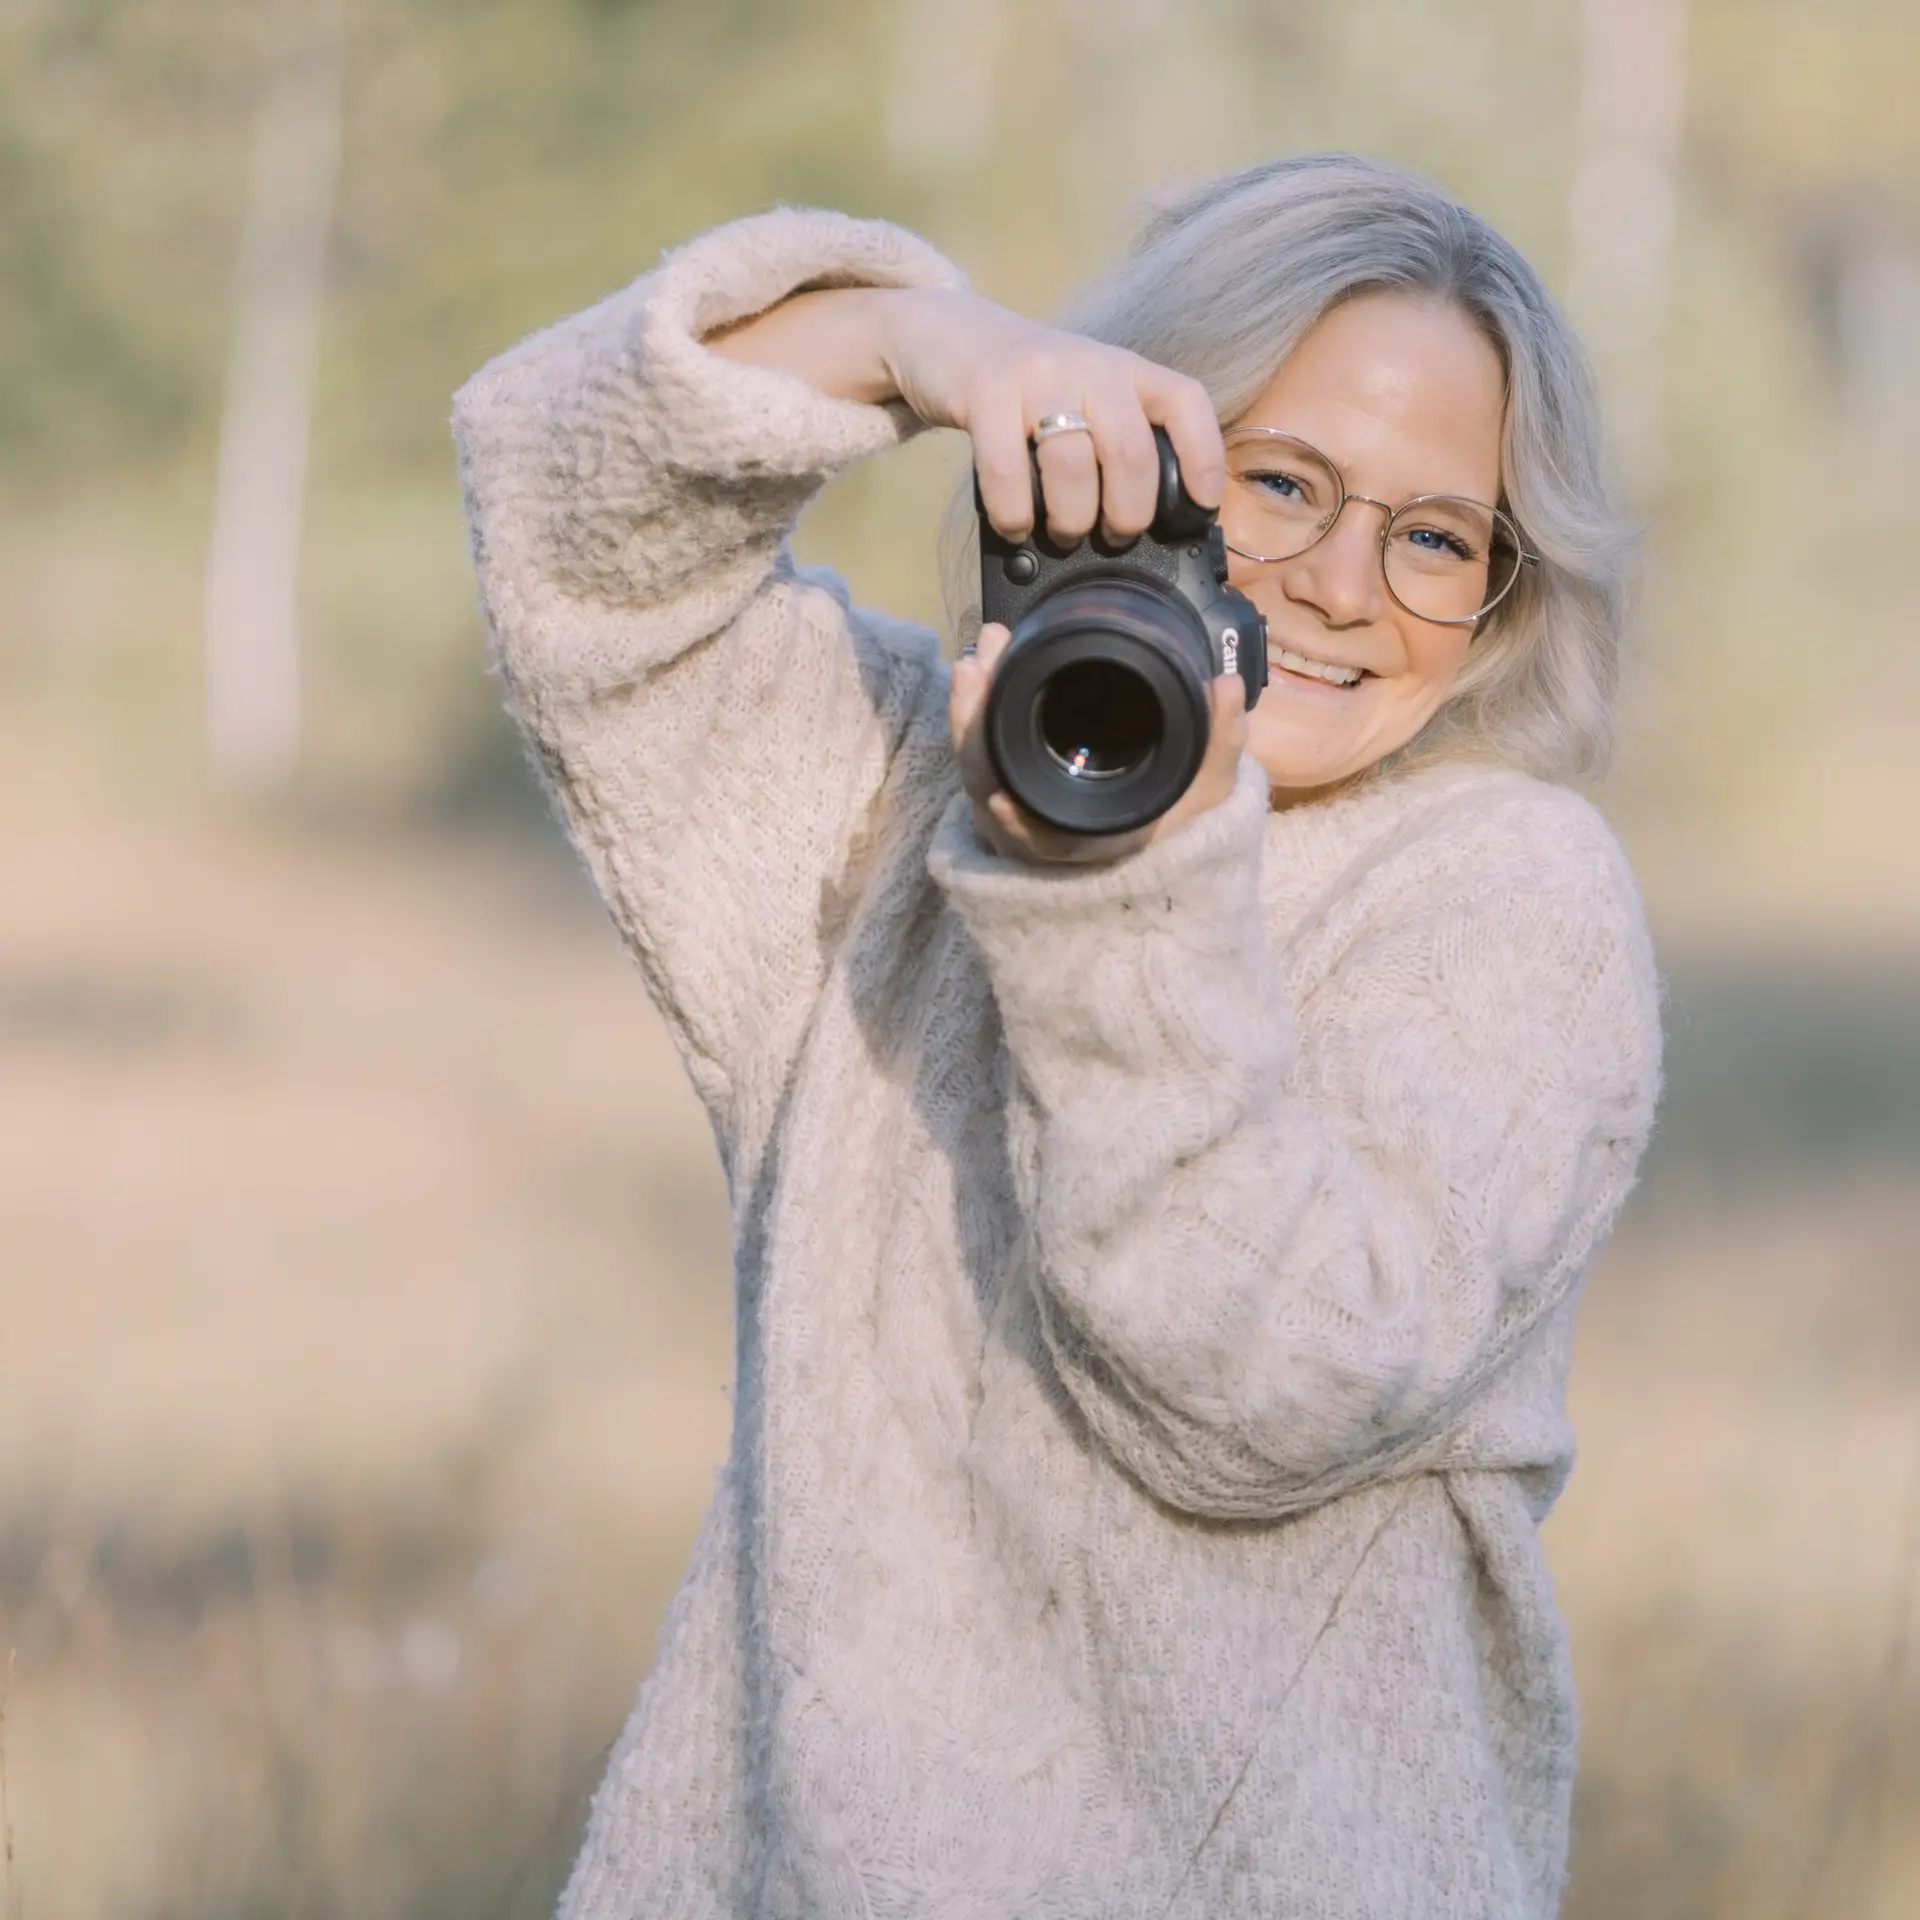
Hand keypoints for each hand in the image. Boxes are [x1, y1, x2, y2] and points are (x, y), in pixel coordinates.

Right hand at [876, 289, 1225, 546]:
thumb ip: (1115, 438)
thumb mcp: (1086, 396)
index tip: (1203, 506)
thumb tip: (1143, 524)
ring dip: (1071, 520)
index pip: (1185, 402)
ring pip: (1072, 466)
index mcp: (1125, 370)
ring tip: (1063, 536)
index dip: (1203, 457)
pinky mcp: (986, 391)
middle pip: (1131, 452)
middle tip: (1113, 538)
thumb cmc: (1028, 388)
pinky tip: (1015, 527)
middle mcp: (1090, 365)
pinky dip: (1014, 514)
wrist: (949, 336)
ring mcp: (1038, 375)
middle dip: (1128, 514)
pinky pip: (1007, 470)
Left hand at [948, 622, 1249, 865]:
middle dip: (975, 730)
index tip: (998, 803)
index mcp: (1084, 841)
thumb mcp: (1208, 786)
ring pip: (977, 764)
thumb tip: (1226, 688)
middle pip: (989, 789)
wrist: (1154, 816)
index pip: (1040, 845)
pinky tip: (982, 666)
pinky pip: (981, 743)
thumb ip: (1220, 742)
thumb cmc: (1178, 810)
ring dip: (971, 709)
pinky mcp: (1010, 770)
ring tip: (980, 656)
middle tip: (979, 669)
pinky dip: (977, 706)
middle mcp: (1041, 826)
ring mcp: (1020, 797)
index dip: (1016, 830)